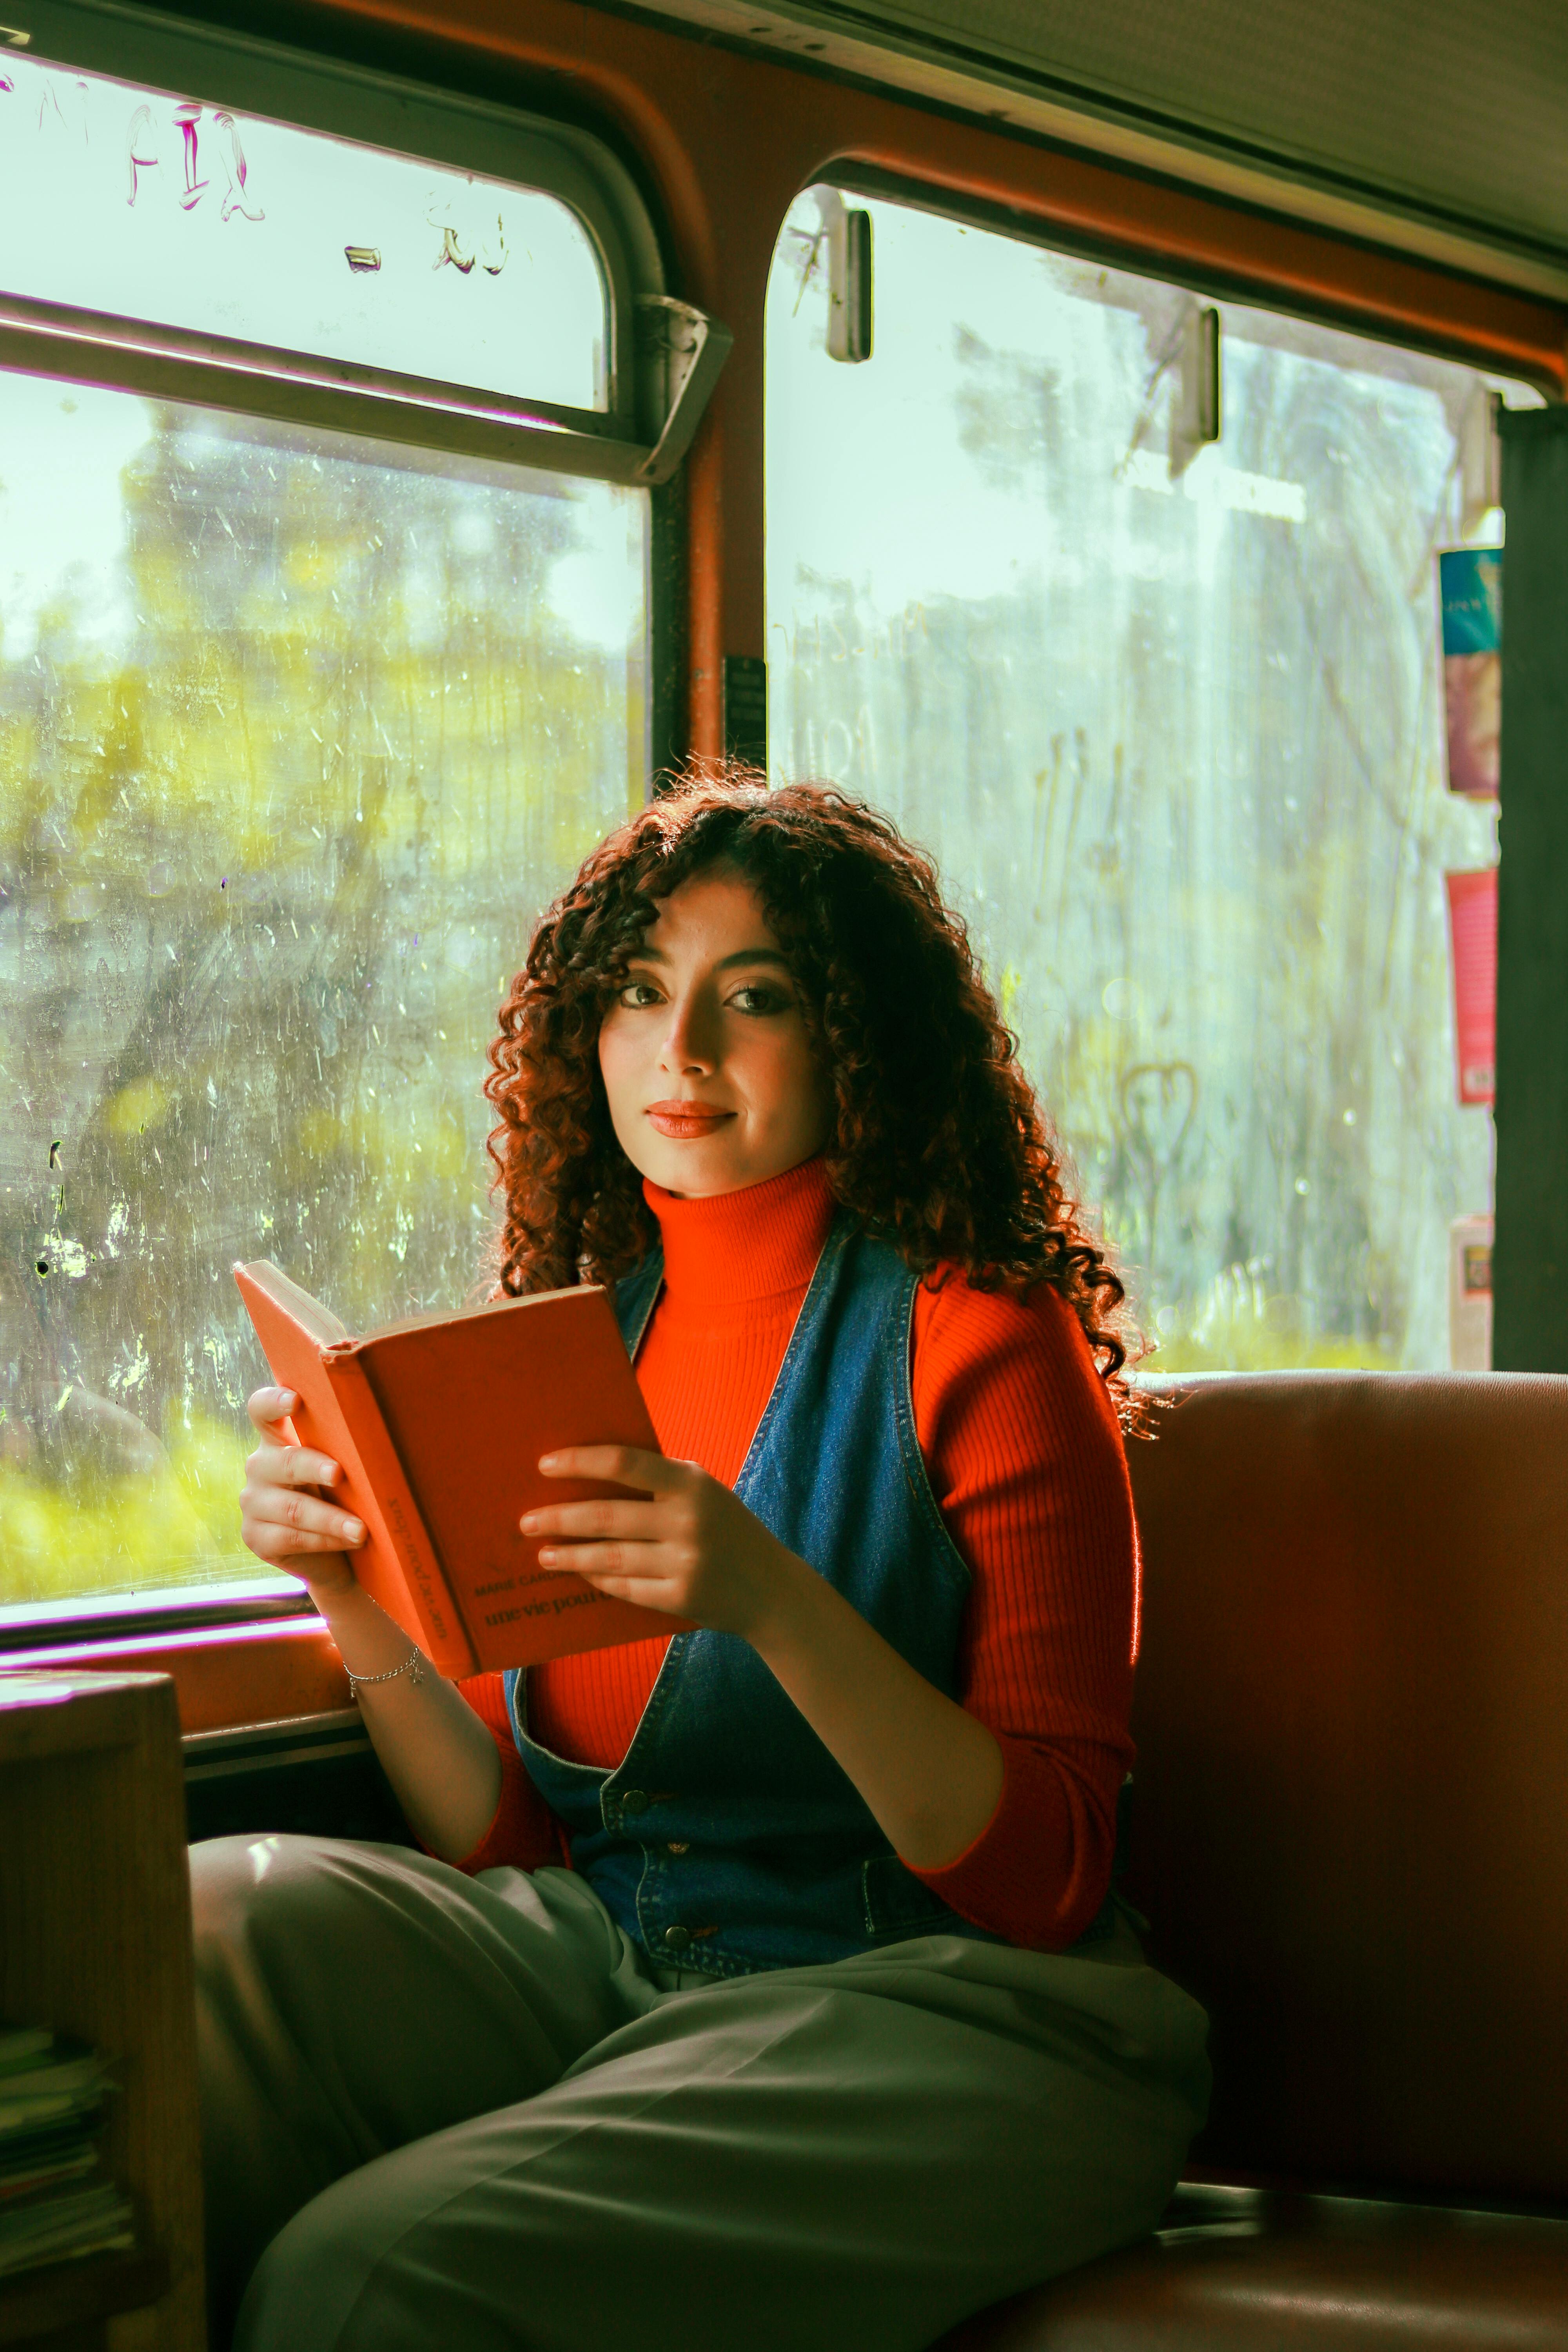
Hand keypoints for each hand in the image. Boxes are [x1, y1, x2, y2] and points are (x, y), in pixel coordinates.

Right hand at [239, 1387, 365, 1601]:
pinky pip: (292, 1538)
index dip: (273, 1402)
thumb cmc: (344, 1497)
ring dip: (331, 1519)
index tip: (295, 1399)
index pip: (262, 1411)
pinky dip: (325, 1540)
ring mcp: (254, 1503)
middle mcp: (260, 1466)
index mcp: (278, 1439)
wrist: (335, 1551)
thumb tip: (380, 1439)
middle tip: (339, 1474)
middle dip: (314, 1468)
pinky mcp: (256, 1537)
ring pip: (293, 1508)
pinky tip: (348, 1542)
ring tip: (361, 1529)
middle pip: (285, 1462)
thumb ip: (345, 1449)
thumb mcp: (343, 1468)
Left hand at [522, 1447, 807, 1644]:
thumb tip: (590, 1472)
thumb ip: (660, 1482)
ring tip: (542, 1553)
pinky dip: (598, 1579)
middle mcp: (688, 1521)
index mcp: (692, 1483)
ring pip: (609, 1557)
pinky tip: (580, 1573)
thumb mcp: (705, 1492)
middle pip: (606, 1516)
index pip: (624, 1463)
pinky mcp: (680, 1599)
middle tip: (526, 1521)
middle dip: (558, 1518)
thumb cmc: (728, 1529)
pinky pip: (624, 1587)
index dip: (579, 1462)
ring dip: (569, 1555)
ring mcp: (684, 1563)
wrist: (772, 1588)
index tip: (544, 1465)